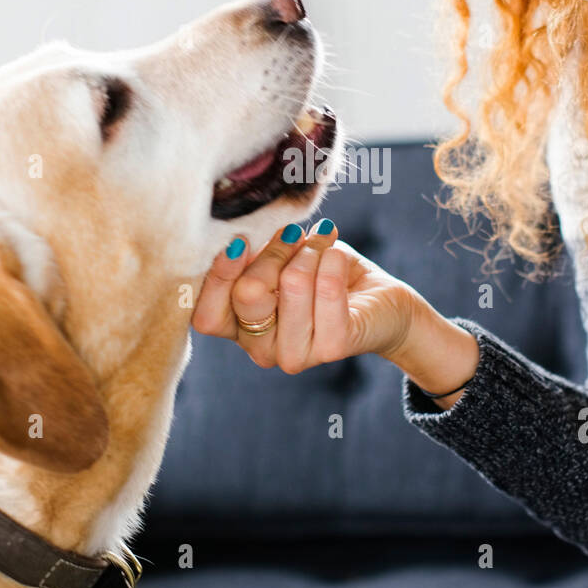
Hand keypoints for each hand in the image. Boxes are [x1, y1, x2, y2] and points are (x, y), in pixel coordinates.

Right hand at [191, 220, 418, 373]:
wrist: (381, 302)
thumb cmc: (324, 275)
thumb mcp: (282, 258)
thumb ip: (257, 253)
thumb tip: (241, 232)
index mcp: (238, 328)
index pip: (206, 316)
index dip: (218, 276)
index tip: (239, 239)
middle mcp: (260, 349)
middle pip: (248, 293)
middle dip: (274, 251)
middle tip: (294, 235)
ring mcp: (294, 354)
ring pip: (291, 285)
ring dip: (309, 252)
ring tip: (323, 244)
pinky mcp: (332, 347)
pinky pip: (327, 291)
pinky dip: (332, 261)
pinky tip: (337, 255)